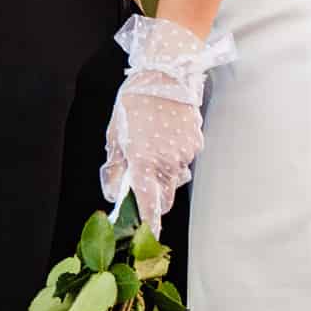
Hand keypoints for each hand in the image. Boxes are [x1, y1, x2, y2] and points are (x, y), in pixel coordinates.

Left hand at [102, 83, 203, 237]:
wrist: (164, 72)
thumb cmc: (134, 102)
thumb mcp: (115, 135)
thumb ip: (116, 169)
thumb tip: (115, 194)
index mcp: (143, 162)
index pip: (149, 206)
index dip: (149, 226)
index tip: (148, 238)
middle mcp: (167, 163)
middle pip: (164, 196)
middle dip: (154, 193)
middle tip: (143, 170)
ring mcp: (185, 154)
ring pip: (175, 177)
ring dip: (165, 170)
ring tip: (155, 140)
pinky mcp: (196, 143)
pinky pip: (185, 160)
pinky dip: (176, 154)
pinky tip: (168, 132)